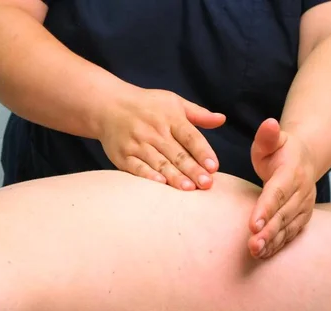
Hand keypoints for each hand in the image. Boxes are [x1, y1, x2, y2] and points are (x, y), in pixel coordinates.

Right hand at [98, 88, 225, 189]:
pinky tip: (160, 184)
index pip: (190, 137)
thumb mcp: (173, 102)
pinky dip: (148, 175)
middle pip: (177, 153)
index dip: (202, 152)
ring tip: (188, 188)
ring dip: (174, 176)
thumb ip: (198, 114)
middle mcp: (154, 131)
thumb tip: (222, 119)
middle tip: (206, 184)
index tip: (214, 166)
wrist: (108, 105)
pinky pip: (137, 167)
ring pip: (159, 162)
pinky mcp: (123, 155)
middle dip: (193, 169)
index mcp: (170, 117)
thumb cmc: (146, 105)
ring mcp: (137, 143)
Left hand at [248, 118, 316, 258]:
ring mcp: (304, 206)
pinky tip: (263, 254)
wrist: (304, 159)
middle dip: (268, 231)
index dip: (266, 209)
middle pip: (283, 214)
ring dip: (273, 241)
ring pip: (288, 227)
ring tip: (255, 252)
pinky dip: (278, 244)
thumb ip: (267, 136)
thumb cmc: (280, 150)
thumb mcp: (272, 140)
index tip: (252, 224)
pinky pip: (291, 233)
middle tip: (252, 245)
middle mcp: (301, 191)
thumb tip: (269, 123)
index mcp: (291, 172)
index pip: (277, 193)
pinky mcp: (302, 217)